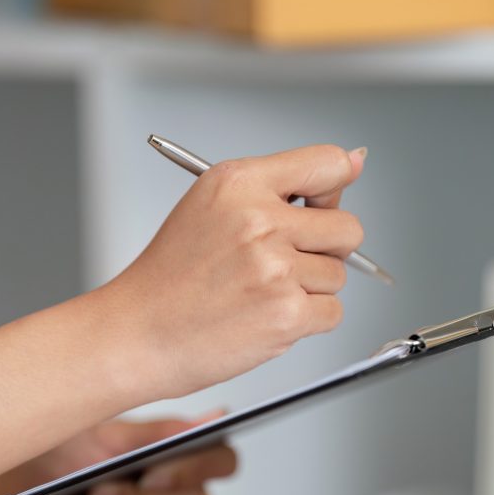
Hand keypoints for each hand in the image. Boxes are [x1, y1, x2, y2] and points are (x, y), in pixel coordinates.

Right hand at [105, 144, 365, 401]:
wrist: (138, 333)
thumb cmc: (172, 276)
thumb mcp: (214, 205)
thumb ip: (284, 184)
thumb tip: (355, 161)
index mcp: (240, 182)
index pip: (328, 164)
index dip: (335, 186)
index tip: (326, 201)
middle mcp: (259, 219)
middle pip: (347, 227)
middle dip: (327, 248)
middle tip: (283, 260)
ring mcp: (275, 268)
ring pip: (338, 275)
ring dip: (310, 288)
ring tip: (260, 292)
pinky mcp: (286, 313)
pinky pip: (332, 312)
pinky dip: (307, 320)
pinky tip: (265, 316)